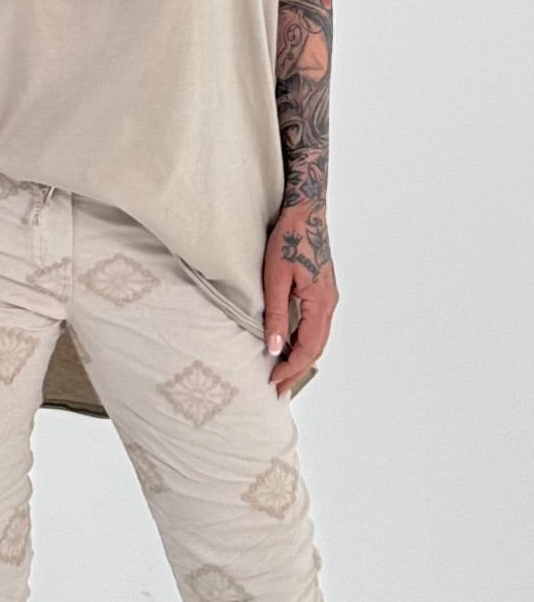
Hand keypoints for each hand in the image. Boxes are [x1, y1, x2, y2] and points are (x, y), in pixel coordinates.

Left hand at [262, 201, 338, 397]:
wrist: (306, 212)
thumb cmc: (289, 240)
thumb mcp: (275, 279)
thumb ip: (275, 315)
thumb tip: (274, 349)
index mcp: (321, 303)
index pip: (308, 348)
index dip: (291, 368)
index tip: (273, 382)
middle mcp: (329, 304)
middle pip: (316, 348)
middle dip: (297, 370)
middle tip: (277, 389)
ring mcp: (328, 298)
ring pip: (318, 339)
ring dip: (301, 358)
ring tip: (282, 373)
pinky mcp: (323, 292)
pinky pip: (316, 326)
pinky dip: (303, 342)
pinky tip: (288, 346)